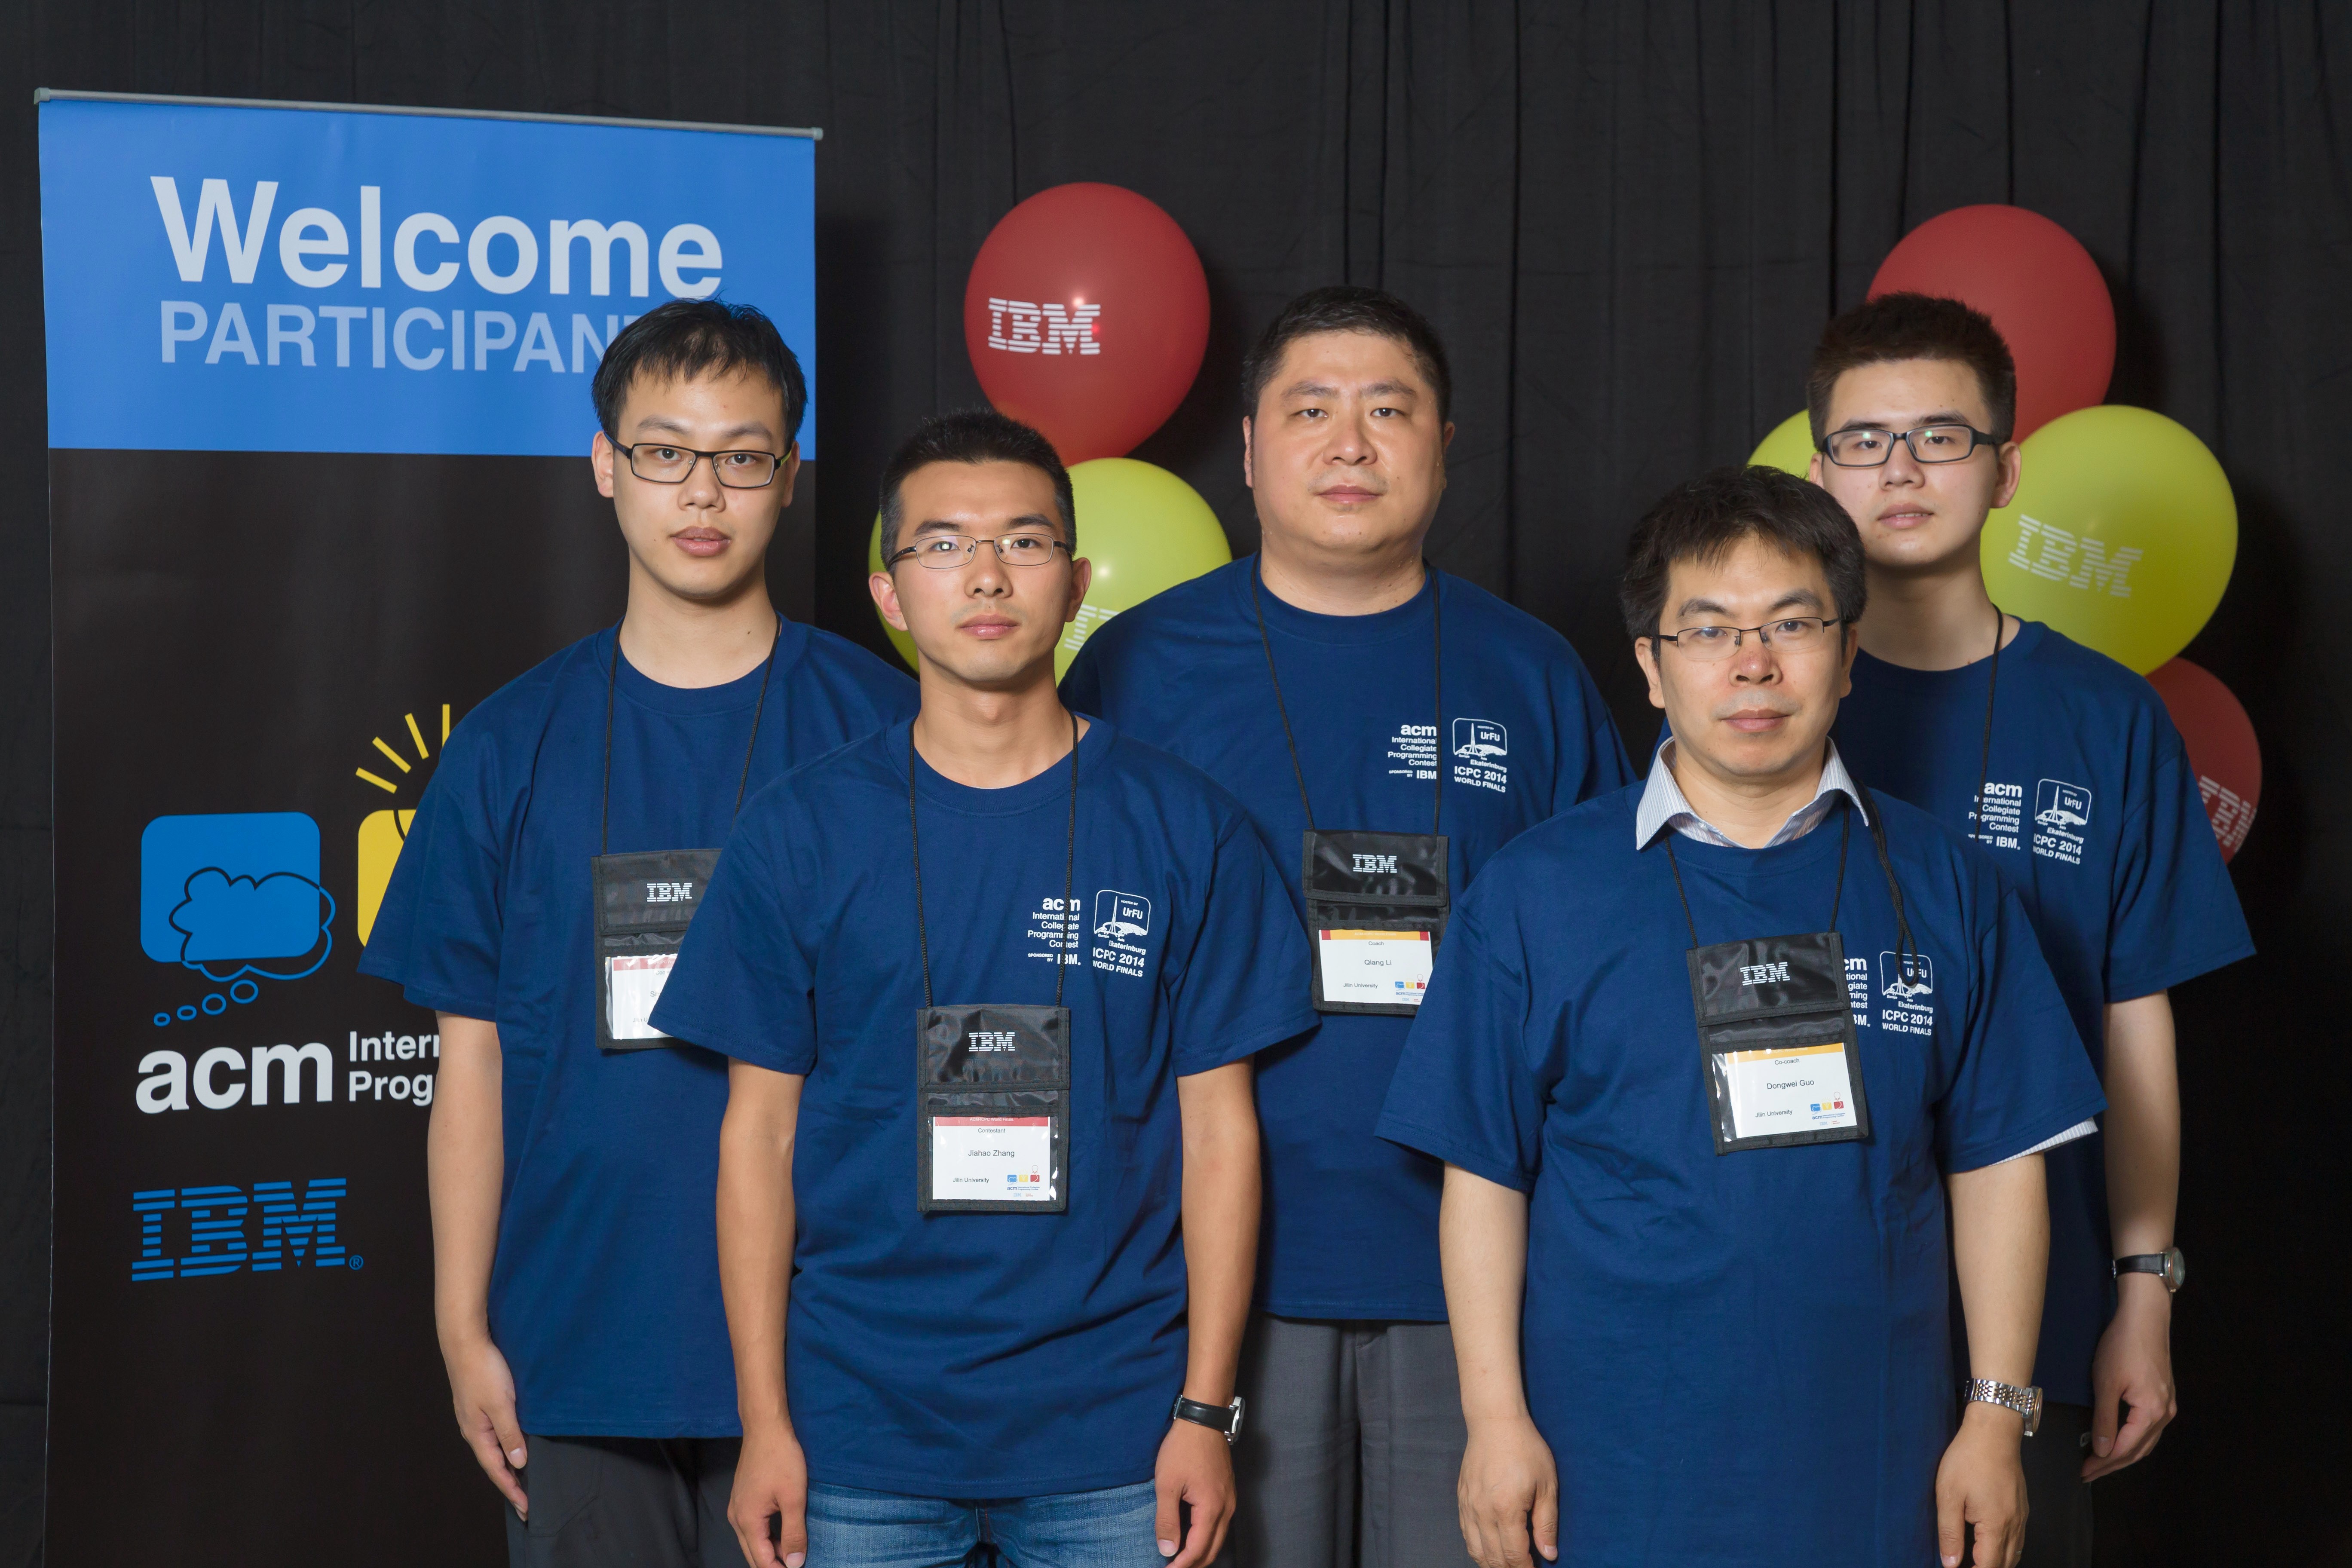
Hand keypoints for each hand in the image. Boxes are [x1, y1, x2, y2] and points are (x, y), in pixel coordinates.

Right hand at [442, 1332, 527, 1515]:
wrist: (465, 1341)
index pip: (496, 1470)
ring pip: (493, 1448)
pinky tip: (513, 1446)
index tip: (526, 1508)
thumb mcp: (501, 1404)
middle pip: (494, 1463)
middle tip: (525, 1503)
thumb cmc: (484, 1371)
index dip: (511, 1489)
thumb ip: (510, 1434)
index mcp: (477, 1434)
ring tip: (521, 1480)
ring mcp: (474, 1417)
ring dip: (507, 1466)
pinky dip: (505, 1446)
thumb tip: (518, 1463)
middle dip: (509, 1483)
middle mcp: (473, 1429)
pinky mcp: (479, 1404)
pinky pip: (493, 1433)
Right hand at [728, 1420, 809, 1567]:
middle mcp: (737, 1517)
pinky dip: (766, 1536)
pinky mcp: (742, 1498)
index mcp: (747, 1521)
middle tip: (794, 1565)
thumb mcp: (793, 1498)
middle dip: (772, 1564)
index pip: (761, 1560)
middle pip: (752, 1553)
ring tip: (793, 1554)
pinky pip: (752, 1526)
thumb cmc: (781, 1458)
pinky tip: (782, 1534)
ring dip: (770, 1550)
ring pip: (751, 1540)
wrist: (766, 1427)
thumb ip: (794, 1533)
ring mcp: (737, 1506)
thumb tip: (794, 1563)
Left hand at [1153, 1418, 1234, 1565]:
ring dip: (1200, 1552)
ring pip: (1218, 1538)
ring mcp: (1230, 1499)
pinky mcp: (1228, 1492)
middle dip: (1193, 1564)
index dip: (1181, 1565)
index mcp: (1212, 1508)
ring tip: (1179, 1558)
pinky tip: (1191, 1537)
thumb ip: (1167, 1519)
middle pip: (1213, 1549)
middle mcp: (1226, 1508)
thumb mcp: (1167, 1484)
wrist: (1203, 1419)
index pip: (1198, 1549)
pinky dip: (1207, 1538)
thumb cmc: (1183, 1448)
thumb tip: (1167, 1550)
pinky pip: (1220, 1524)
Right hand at [1457, 1413, 1558, 1565]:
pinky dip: (1477, 1548)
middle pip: (1493, 1558)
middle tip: (1523, 1567)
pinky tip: (1488, 1549)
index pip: (1514, 1555)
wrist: (1494, 1422)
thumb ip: (1546, 1523)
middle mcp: (1483, 1512)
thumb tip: (1549, 1554)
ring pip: (1475, 1550)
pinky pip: (1466, 1533)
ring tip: (1506, 1565)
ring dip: (1491, 1563)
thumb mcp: (1547, 1485)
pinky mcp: (1461, 1499)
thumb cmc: (1526, 1449)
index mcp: (1506, 1509)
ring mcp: (1469, 1506)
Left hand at [1936, 1403, 2027, 1567]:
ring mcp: (2021, 1516)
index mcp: (1995, 1525)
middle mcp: (2014, 1525)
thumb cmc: (1967, 1459)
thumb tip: (1950, 1564)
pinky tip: (1990, 1544)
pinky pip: (2018, 1539)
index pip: (1988, 1566)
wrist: (1994, 1431)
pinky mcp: (2021, 1507)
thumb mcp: (1948, 1495)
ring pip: (2014, 1553)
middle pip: (2005, 1564)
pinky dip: (2006, 1549)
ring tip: (1975, 1560)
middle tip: (1965, 1565)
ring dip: (1997, 1562)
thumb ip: (1949, 1533)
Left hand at [2083, 1277, 2175, 1479]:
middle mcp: (2165, 1413)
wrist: (2143, 1317)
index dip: (2103, 1463)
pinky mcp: (2163, 1396)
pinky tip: (2118, 1441)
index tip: (2083, 1472)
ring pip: (2145, 1441)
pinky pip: (2147, 1428)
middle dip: (2112, 1463)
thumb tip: (2101, 1450)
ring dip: (2123, 1453)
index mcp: (2153, 1412)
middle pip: (2138, 1450)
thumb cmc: (2123, 1345)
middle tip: (2088, 1473)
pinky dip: (2132, 1439)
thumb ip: (2104, 1419)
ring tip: (2100, 1462)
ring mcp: (2167, 1405)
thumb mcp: (2106, 1383)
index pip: (2126, 1449)